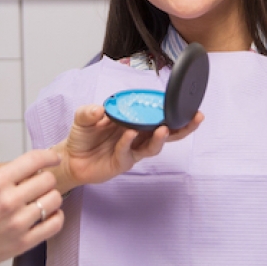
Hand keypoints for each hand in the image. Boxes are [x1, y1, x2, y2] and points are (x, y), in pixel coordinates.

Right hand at [0, 149, 64, 265]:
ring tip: (41, 200)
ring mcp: (18, 223)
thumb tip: (36, 165)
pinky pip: (55, 223)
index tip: (53, 159)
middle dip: (46, 179)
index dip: (49, 157)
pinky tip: (47, 215)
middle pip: (48, 180)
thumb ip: (9, 173)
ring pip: (55, 199)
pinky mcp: (24, 242)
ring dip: (51, 197)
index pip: (34, 160)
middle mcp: (8, 201)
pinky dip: (56, 216)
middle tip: (39, 185)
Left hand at [54, 104, 203, 191]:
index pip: (157, 113)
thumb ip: (89, 111)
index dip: (172, 109)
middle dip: (183, 125)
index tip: (187, 103)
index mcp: (134, 119)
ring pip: (154, 145)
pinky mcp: (123, 162)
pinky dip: (129, 142)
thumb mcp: (83, 117)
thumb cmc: (83, 135)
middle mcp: (138, 134)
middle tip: (195, 117)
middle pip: (167, 131)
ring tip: (164, 128)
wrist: (71, 158)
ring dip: (161, 137)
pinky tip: (129, 133)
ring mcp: (133, 149)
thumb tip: (99, 109)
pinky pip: (129, 152)